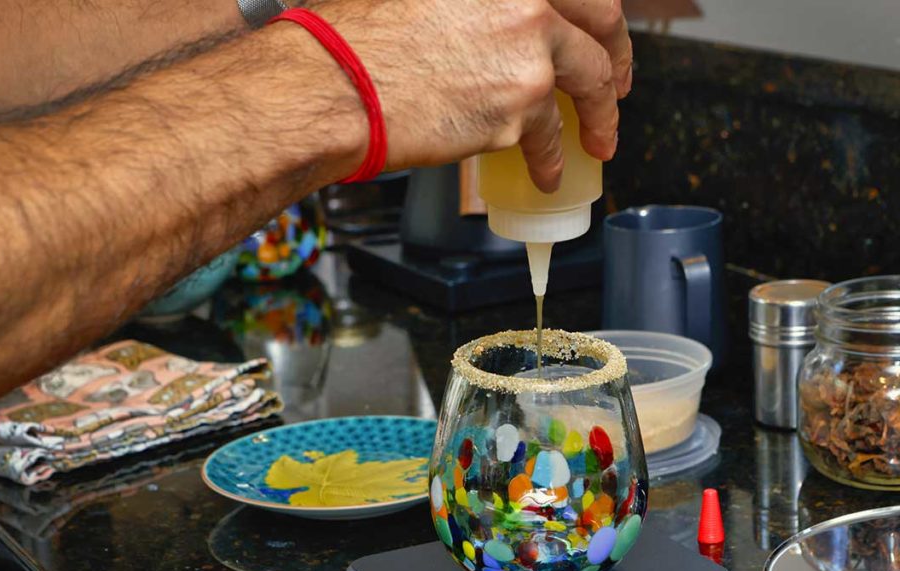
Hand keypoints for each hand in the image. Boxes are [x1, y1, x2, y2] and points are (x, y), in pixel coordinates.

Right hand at [318, 0, 629, 191]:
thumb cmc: (356, 38)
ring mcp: (530, 51)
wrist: (334, 87)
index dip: (596, 17)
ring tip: (596, 144)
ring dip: (599, 118)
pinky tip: (546, 172)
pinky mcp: (518, 107)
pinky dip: (553, 159)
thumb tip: (493, 24)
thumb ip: (473, 5)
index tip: (602, 35)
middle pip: (603, 25)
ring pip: (590, 85)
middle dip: (616, 61)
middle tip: (615, 88)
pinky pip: (550, 137)